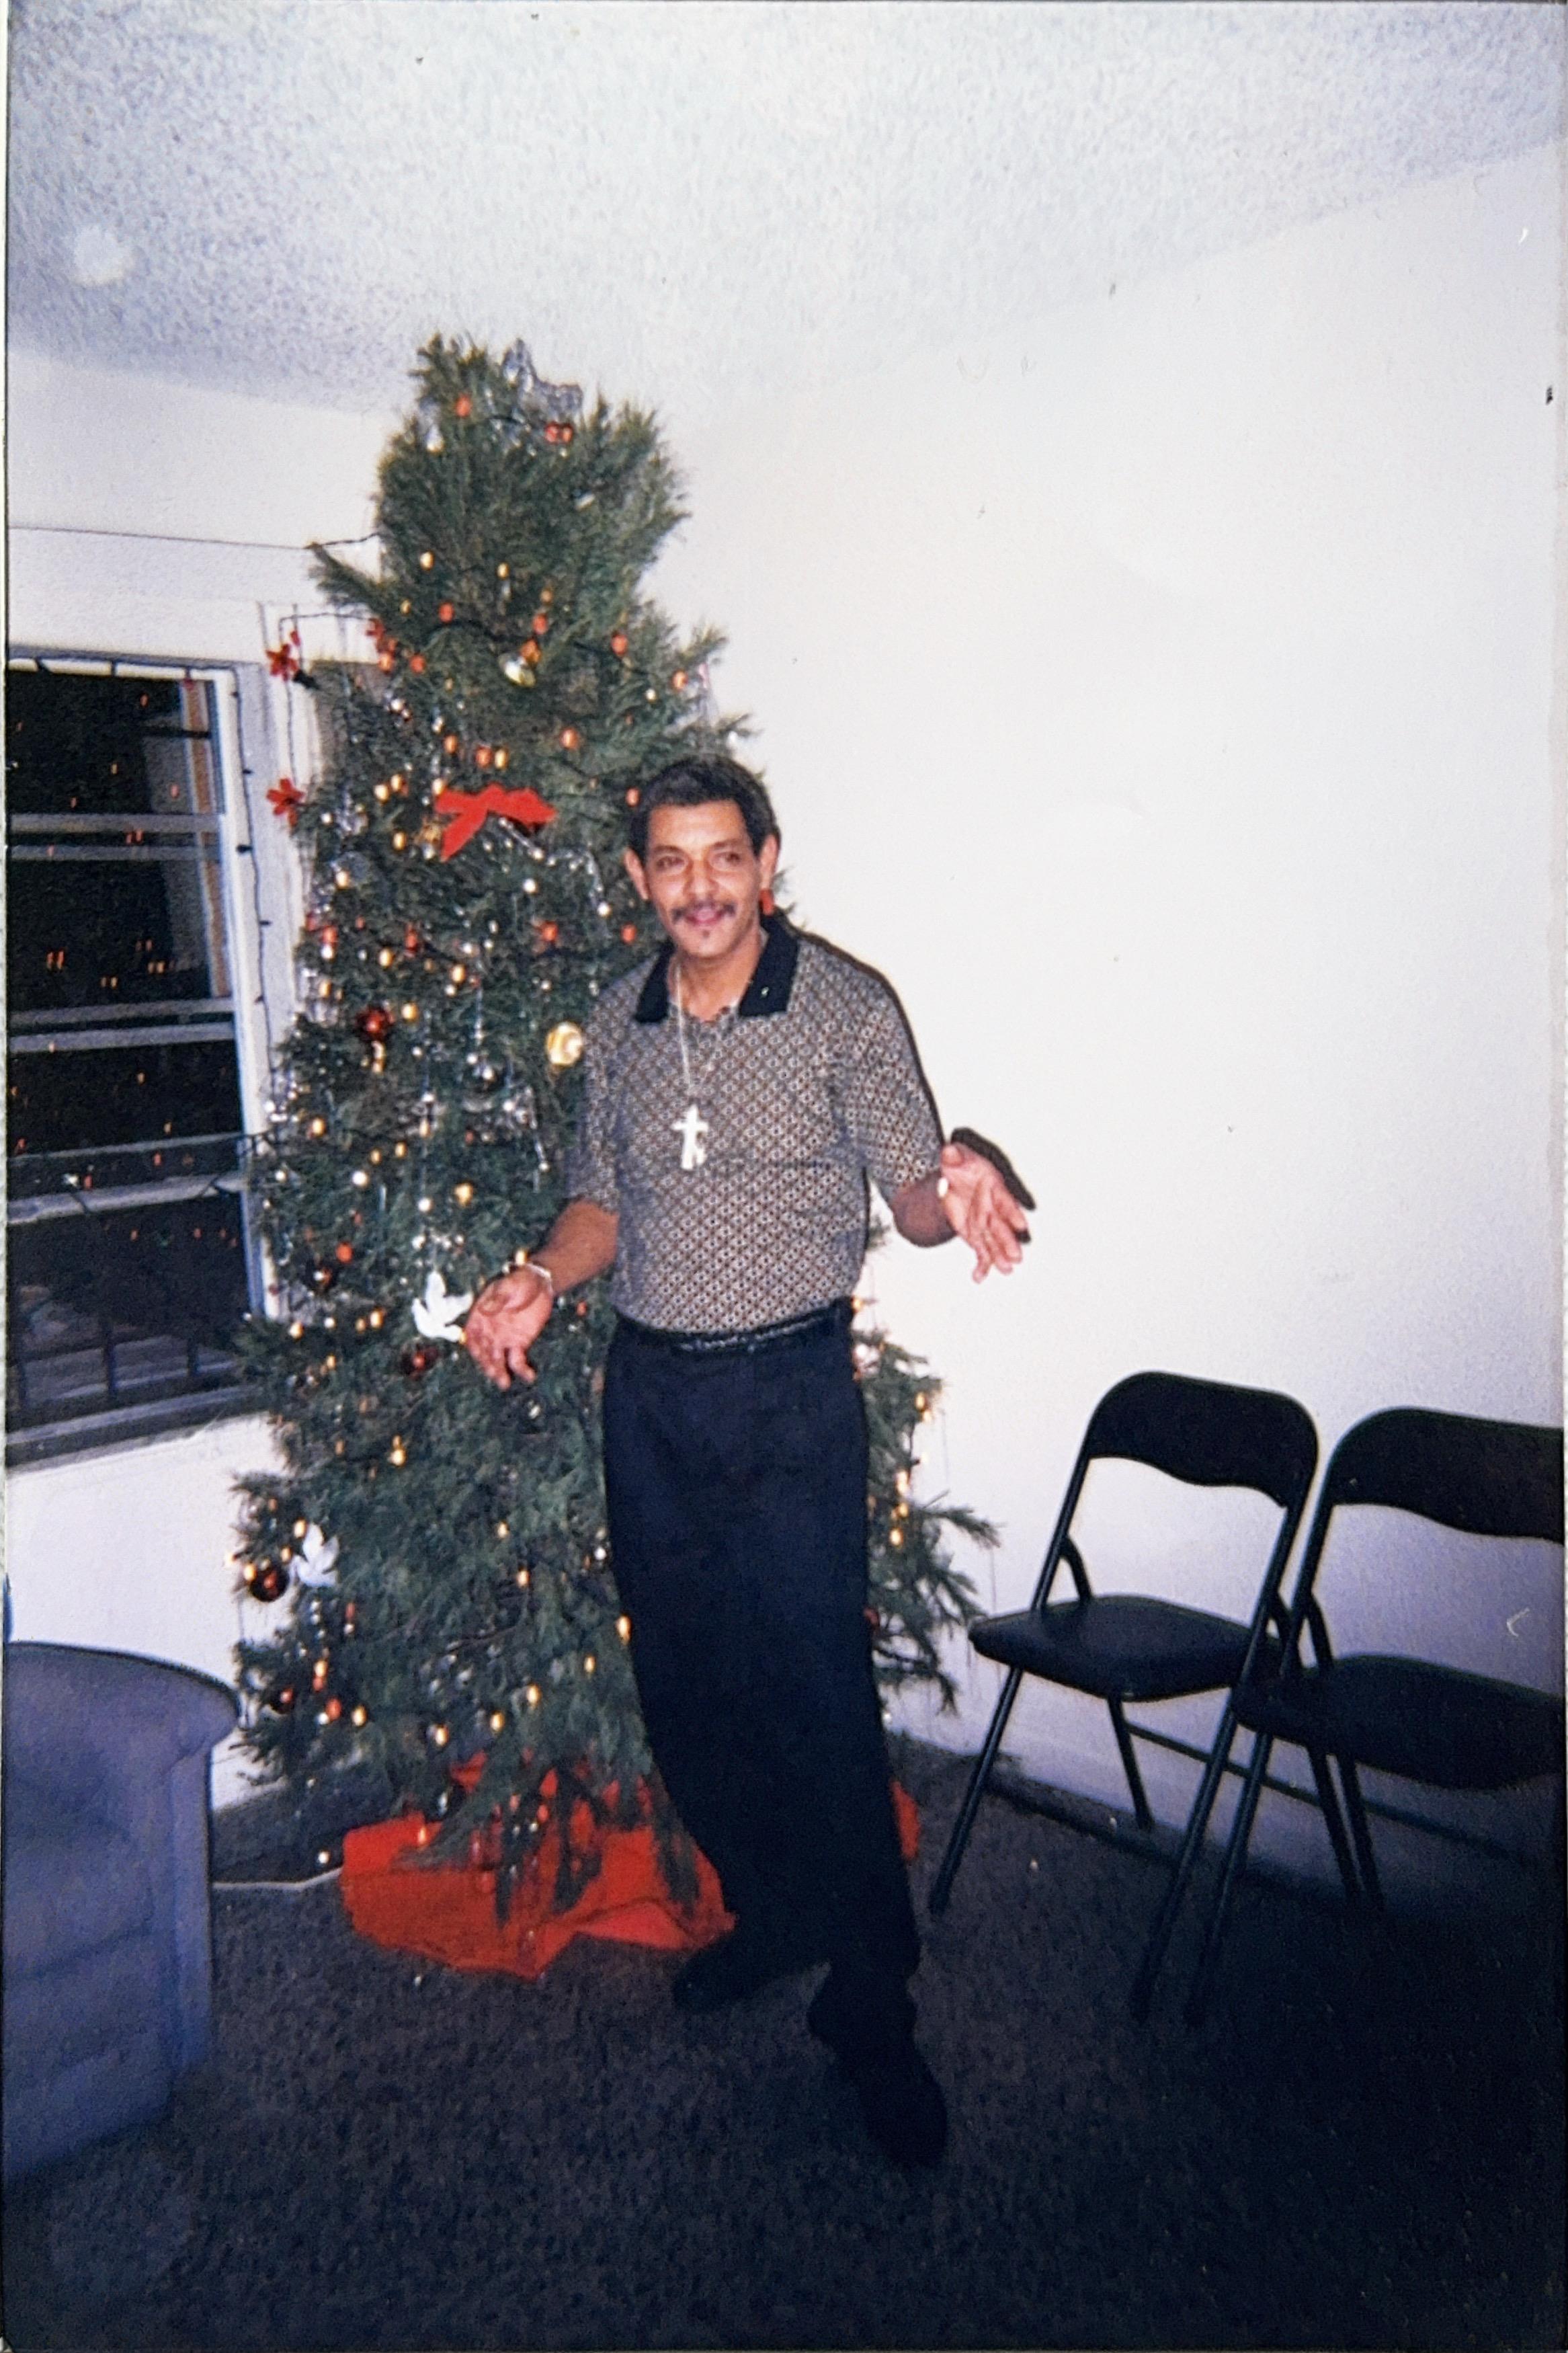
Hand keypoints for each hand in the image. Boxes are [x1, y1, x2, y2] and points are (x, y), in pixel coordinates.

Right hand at [464, 1265, 553, 1388]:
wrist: (540, 1284)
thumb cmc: (520, 1281)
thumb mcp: (508, 1286)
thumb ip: (498, 1298)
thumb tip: (484, 1310)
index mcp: (480, 1316)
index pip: (472, 1334)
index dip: (473, 1345)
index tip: (477, 1354)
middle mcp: (489, 1331)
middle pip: (484, 1351)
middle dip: (487, 1364)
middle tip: (494, 1374)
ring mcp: (503, 1339)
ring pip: (497, 1359)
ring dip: (499, 1371)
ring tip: (504, 1383)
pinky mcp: (519, 1344)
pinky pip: (517, 1360)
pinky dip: (521, 1370)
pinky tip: (528, 1376)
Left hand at [937, 1142, 1029, 1281]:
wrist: (952, 1178)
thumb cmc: (960, 1165)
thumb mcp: (954, 1156)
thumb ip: (953, 1156)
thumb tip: (949, 1152)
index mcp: (992, 1188)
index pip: (1003, 1201)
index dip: (1011, 1212)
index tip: (1020, 1224)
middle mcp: (992, 1208)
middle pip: (1001, 1226)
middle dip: (1008, 1241)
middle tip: (1016, 1256)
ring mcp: (985, 1223)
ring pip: (994, 1242)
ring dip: (999, 1256)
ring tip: (1005, 1269)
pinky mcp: (976, 1235)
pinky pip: (981, 1251)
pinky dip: (981, 1264)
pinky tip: (979, 1276)